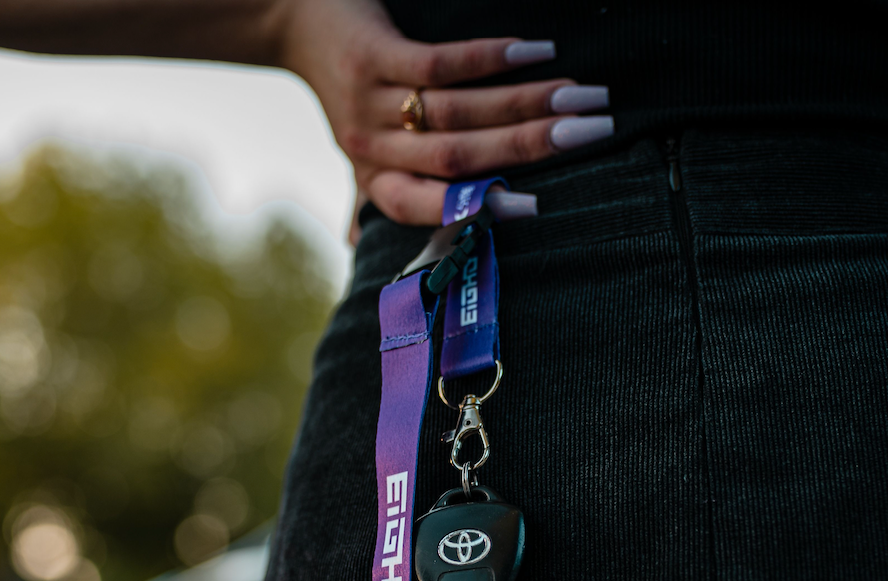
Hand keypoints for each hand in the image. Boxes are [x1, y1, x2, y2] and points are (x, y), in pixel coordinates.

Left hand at [279, 0, 611, 235]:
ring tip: (581, 95)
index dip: (481, 212)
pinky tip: (536, 51)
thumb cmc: (345, 95)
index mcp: (379, 182)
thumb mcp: (359, 156)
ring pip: (459, 113)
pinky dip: (491, 58)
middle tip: (593, 135)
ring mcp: (372, 103)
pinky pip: (439, 62)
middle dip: (531, 149)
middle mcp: (375, 150)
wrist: (294, 22)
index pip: (431, 209)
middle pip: (461, 159)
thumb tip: (363, 251)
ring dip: (526, 104)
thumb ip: (377, 197)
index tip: (538, 209)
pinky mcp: (373, 54)